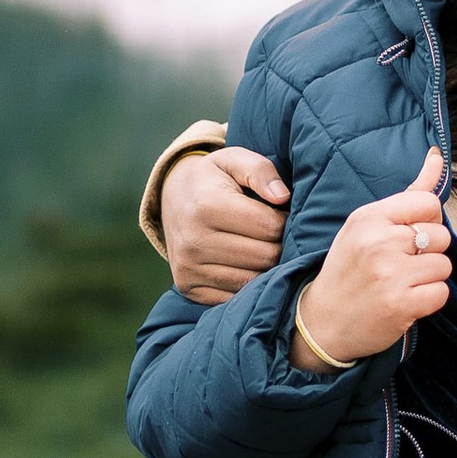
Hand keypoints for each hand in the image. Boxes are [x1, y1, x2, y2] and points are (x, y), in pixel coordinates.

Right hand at [165, 144, 289, 300]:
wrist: (172, 198)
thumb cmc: (213, 178)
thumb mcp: (234, 160)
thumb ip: (261, 171)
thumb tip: (282, 197)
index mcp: (207, 206)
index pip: (269, 226)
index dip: (284, 221)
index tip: (281, 214)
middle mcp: (193, 240)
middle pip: (264, 256)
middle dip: (278, 245)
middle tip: (275, 234)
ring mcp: (188, 268)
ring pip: (252, 280)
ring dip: (266, 268)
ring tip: (262, 247)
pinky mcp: (188, 287)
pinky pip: (234, 296)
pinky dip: (247, 285)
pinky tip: (246, 265)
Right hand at [293, 150, 450, 366]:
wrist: (321, 323)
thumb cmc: (348, 270)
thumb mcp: (367, 226)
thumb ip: (408, 194)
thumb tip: (438, 156)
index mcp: (369, 217)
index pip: (428, 203)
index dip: (429, 220)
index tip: (410, 236)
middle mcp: (378, 242)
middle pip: (441, 235)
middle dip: (429, 252)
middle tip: (401, 265)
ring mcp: (390, 274)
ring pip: (444, 265)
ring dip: (429, 278)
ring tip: (402, 283)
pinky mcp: (400, 305)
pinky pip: (441, 293)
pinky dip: (429, 300)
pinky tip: (406, 301)